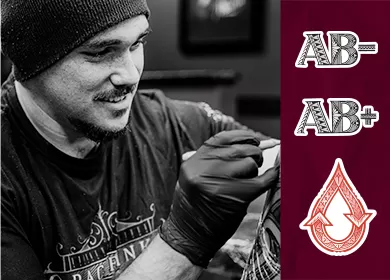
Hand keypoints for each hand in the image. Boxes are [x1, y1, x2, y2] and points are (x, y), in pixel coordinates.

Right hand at [160, 130, 278, 267]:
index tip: (253, 139)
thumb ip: (213, 161)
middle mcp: (202, 169)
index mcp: (193, 162)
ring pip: (250, 163)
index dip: (241, 137)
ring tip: (249, 179)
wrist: (188, 237)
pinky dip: (270, 177)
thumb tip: (245, 144)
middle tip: (256, 162)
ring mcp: (217, 182)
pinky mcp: (233, 197)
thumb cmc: (194, 208)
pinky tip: (272, 176)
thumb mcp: (194, 178)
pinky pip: (260, 181)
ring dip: (255, 170)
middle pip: (239, 149)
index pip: (222, 139)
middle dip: (253, 153)